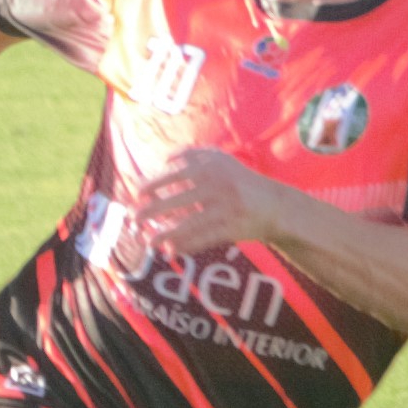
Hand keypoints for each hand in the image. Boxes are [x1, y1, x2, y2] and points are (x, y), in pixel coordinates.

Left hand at [127, 145, 283, 255]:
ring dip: (166, 234)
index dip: (154, 184)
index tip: (137, 193)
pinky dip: (186, 246)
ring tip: (147, 241)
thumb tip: (164, 160)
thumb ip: (193, 155)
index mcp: (212, 167)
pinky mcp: (233, 229)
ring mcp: (226, 208)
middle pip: (178, 199)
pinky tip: (170, 251)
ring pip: (189, 224)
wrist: (274, 204)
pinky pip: (204, 239)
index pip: (175, 174)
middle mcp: (219, 186)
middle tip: (133, 218)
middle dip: (151, 211)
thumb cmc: (238, 181)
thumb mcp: (220, 160)